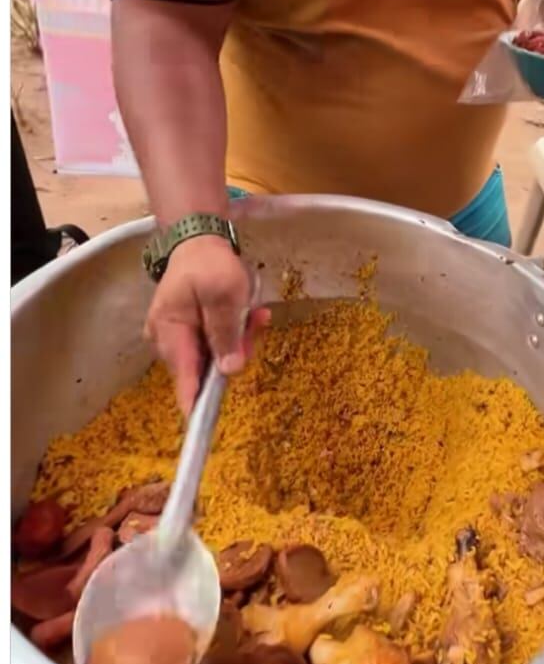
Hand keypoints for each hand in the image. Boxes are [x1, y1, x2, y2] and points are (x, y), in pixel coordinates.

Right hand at [144, 234, 268, 415]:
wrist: (199, 239)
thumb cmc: (210, 265)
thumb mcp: (224, 295)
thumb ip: (225, 333)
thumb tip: (229, 370)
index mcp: (171, 333)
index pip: (184, 378)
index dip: (196, 403)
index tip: (203, 424)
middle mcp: (169, 341)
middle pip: (206, 367)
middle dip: (236, 351)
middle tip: (255, 322)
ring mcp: (179, 336)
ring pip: (215, 355)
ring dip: (239, 338)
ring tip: (255, 313)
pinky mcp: (192, 330)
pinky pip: (216, 342)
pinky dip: (234, 331)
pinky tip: (249, 314)